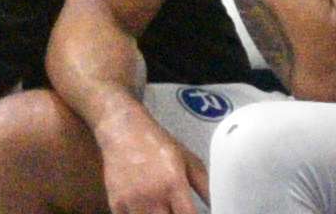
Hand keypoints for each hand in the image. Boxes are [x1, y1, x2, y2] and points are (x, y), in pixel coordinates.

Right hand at [95, 110, 214, 213]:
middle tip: (176, 209)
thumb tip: (220, 206)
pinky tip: (148, 208)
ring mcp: (131, 202)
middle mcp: (152, 196)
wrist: (121, 129)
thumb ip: (206, 186)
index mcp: (173, 184)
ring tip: (163, 208)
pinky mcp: (116, 204)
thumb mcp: (187, 160)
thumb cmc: (157, 143)